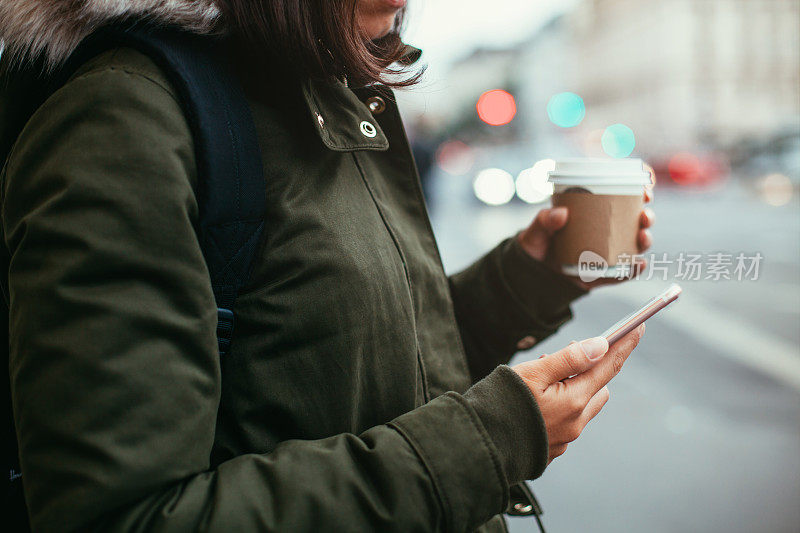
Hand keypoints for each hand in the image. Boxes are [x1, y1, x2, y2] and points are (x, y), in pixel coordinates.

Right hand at [512, 325, 643, 463]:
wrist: (479, 445)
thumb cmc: (500, 404)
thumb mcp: (532, 373)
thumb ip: (568, 359)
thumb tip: (600, 345)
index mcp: (574, 401)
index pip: (608, 366)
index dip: (625, 344)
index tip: (638, 326)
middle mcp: (576, 422)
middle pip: (599, 387)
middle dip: (593, 368)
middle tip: (568, 352)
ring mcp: (566, 438)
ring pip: (584, 405)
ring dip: (577, 388)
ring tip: (546, 377)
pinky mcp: (553, 448)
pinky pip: (568, 421)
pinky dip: (562, 406)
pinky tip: (537, 401)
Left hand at [516, 188, 654, 289]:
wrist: (528, 272)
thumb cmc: (536, 244)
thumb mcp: (536, 230)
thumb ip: (544, 221)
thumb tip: (560, 214)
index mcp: (592, 214)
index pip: (621, 199)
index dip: (638, 193)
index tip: (645, 190)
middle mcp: (604, 233)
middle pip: (634, 222)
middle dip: (646, 217)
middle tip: (645, 216)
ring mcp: (605, 254)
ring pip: (633, 247)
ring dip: (644, 241)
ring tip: (643, 237)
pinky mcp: (601, 276)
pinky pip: (621, 274)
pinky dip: (632, 270)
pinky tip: (640, 264)